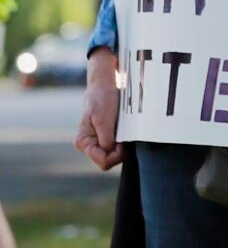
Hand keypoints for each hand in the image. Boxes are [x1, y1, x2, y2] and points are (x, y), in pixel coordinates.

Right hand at [74, 49, 122, 170]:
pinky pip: (118, 147)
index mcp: (83, 142)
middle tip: (123, 133)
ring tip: (123, 129)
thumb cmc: (102, 99)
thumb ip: (106, 139)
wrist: (104, 85)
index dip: (116, 155)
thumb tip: (111, 152)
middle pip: (109, 160)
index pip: (103, 162)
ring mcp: (98, 141)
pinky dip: (124, 140)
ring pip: (115, 154)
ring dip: (122, 144)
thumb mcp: (103, 119)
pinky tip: (125, 129)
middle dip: (120, 150)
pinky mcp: (107, 136)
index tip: (123, 142)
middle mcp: (88, 144)